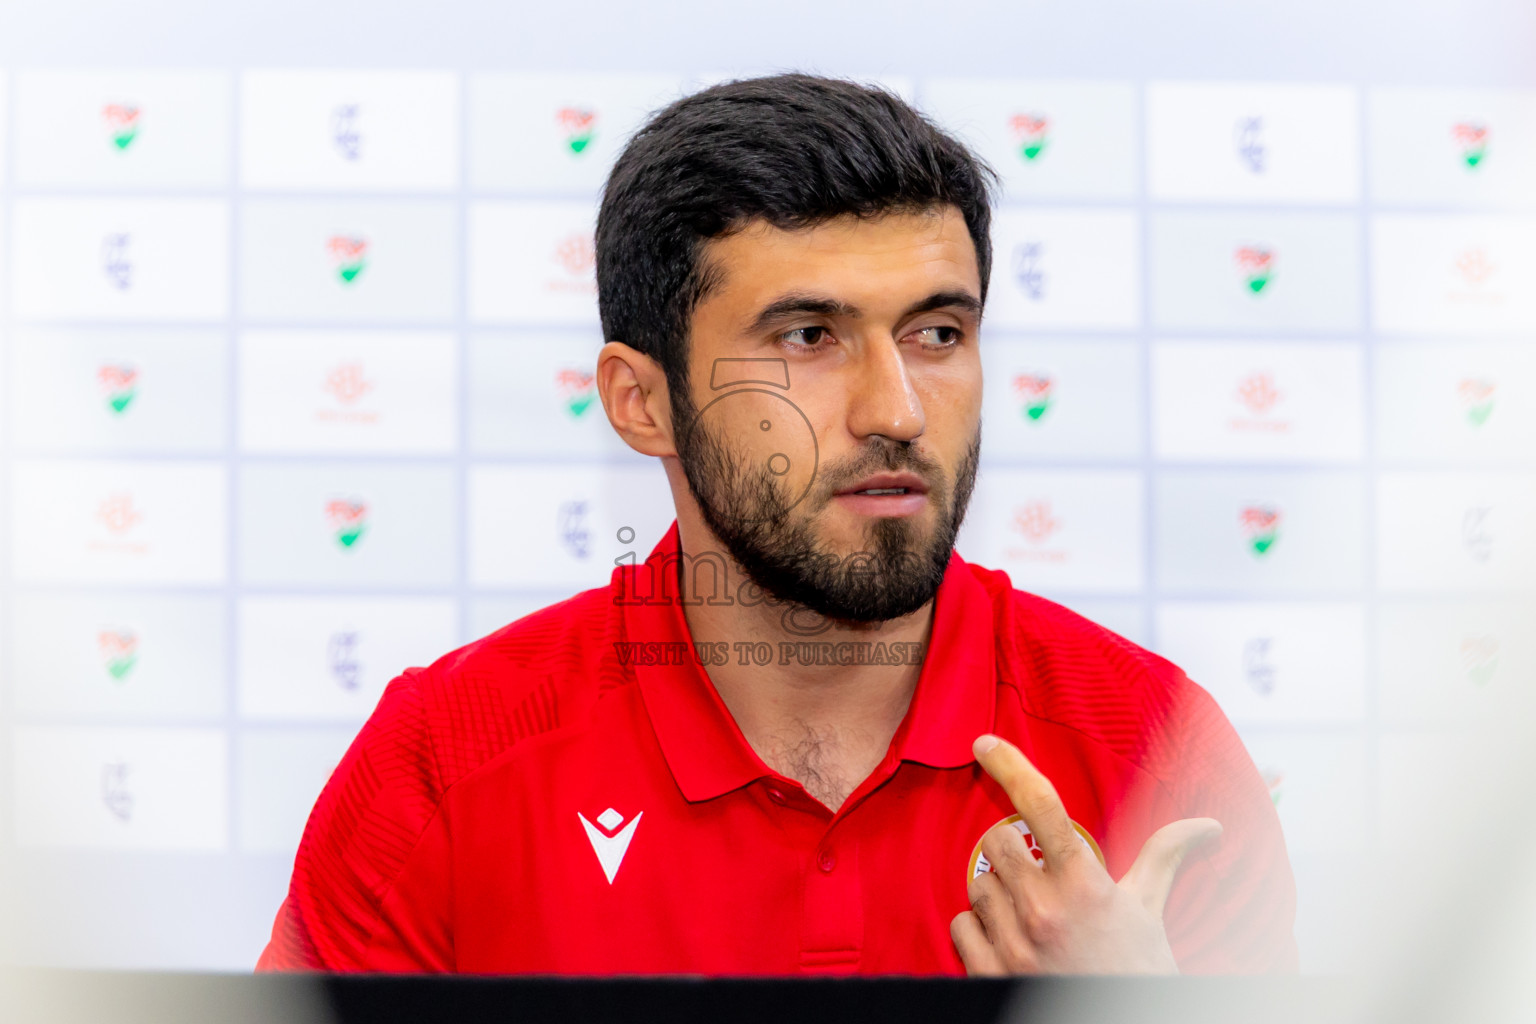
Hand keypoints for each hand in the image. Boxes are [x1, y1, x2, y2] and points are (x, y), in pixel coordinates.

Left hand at [950, 734, 1220, 974]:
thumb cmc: (1136, 968)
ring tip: (1029, 914)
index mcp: (1084, 883)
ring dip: (996, 892)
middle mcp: (1044, 909)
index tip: (984, 743)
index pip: (1040, 804)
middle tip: (1036, 873)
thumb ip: (1164, 856)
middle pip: (996, 841)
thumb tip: (1208, 826)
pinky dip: (977, 928)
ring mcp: (1013, 943)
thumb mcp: (1149, 908)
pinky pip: (961, 925)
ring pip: (977, 884)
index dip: (1009, 765)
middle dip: (1012, 851)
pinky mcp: (989, 973)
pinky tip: (1008, 939)